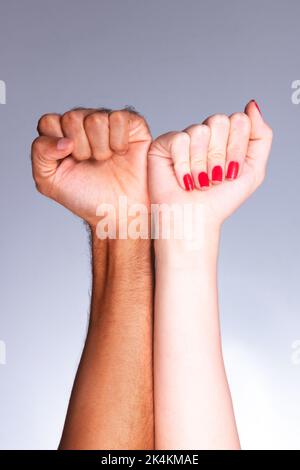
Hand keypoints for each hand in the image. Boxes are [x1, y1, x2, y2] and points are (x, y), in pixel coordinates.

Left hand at [31, 108, 151, 226]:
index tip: (68, 162)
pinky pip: (119, 118)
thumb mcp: (49, 181)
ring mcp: (107, 121)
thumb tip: (64, 140)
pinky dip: (119, 142)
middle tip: (90, 163)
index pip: (49, 122)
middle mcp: (84, 123)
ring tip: (105, 160)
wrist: (117, 211)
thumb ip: (40, 154)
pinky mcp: (131, 123)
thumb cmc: (86, 196)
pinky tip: (121, 153)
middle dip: (81, 149)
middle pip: (72, 118)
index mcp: (61, 134)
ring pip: (96, 119)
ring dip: (100, 148)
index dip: (56, 145)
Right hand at [148, 100, 272, 229]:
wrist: (194, 218)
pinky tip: (182, 180)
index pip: (239, 121)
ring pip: (200, 131)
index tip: (231, 173)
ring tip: (198, 182)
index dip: (237, 149)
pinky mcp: (164, 144)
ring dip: (201, 165)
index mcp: (227, 138)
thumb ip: (261, 135)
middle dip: (220, 156)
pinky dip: (184, 166)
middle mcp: (207, 134)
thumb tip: (251, 105)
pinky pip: (180, 140)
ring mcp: (186, 137)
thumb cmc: (220, 200)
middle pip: (220, 121)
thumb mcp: (254, 170)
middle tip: (214, 178)